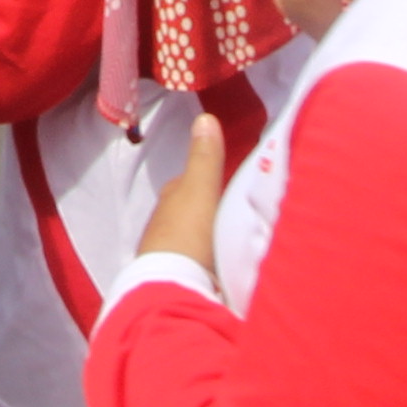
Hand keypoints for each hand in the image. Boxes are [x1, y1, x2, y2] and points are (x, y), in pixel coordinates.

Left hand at [135, 110, 229, 280]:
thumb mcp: (202, 191)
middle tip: (242, 216)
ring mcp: (168, 254)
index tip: (235, 186)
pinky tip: (225, 267)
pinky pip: (199, 263)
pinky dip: (210, 262)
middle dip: (212, 212)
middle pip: (193, 211)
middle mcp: (164, 224)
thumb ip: (205, 158)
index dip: (211, 183)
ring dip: (211, 240)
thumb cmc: (188, 235)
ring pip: (195, 238)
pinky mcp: (176, 279)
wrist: (173, 289)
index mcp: (171, 199)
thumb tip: (204, 117)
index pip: (192, 184)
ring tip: (237, 244)